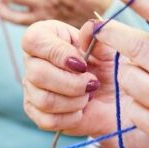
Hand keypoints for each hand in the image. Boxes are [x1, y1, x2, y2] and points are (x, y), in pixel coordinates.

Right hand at [22, 18, 128, 136]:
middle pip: (37, 74)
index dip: (57, 53)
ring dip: (74, 100)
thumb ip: (97, 37)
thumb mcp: (107, 49)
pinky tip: (81, 109)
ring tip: (89, 95)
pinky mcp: (36, 112)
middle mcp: (33, 61)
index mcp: (46, 37)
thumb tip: (90, 27)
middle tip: (92, 83)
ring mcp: (32, 88)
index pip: (32, 40)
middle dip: (71, 83)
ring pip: (43, 99)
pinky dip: (71, 117)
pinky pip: (47, 120)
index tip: (82, 64)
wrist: (116, 98)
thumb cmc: (108, 66)